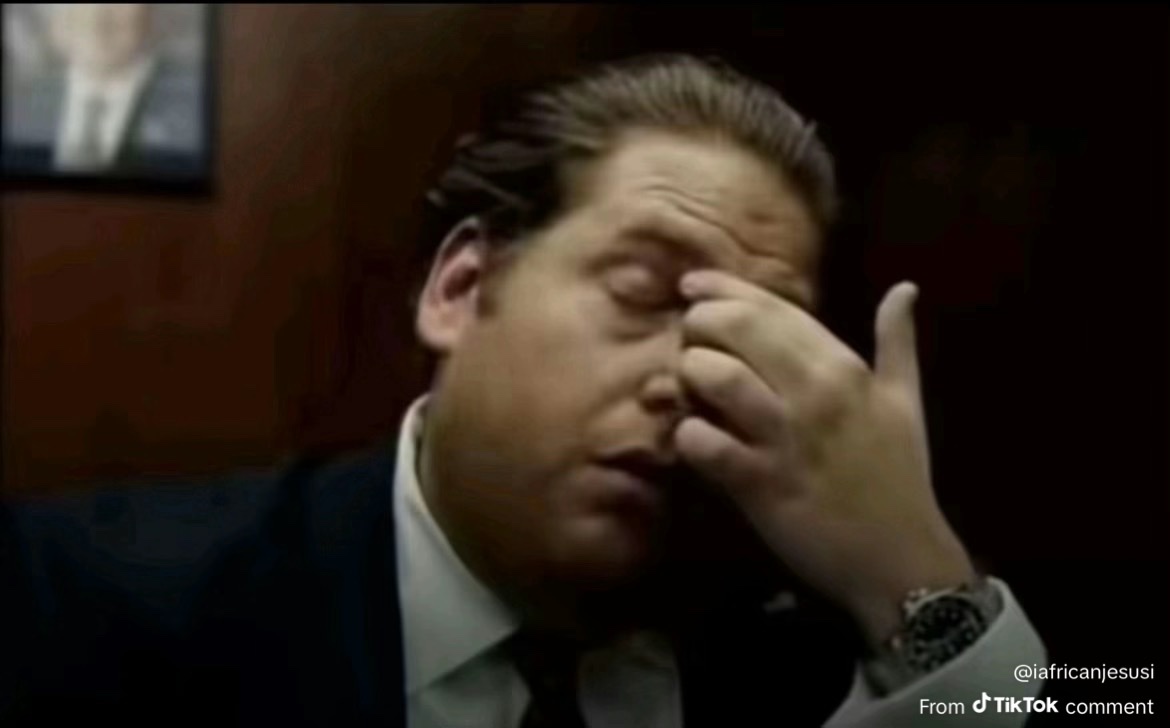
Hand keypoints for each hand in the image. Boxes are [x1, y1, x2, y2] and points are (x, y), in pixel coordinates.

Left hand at [673, 270, 975, 648]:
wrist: (900, 558)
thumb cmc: (900, 476)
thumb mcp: (905, 402)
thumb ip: (898, 342)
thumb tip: (905, 287)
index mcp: (844, 366)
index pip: (773, 308)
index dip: (724, 288)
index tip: (692, 284)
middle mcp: (813, 392)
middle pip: (737, 329)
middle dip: (699, 323)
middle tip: (688, 337)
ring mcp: (784, 438)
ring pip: (715, 377)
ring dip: (689, 374)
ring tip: (688, 386)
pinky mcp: (758, 484)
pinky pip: (704, 443)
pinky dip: (688, 435)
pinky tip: (694, 437)